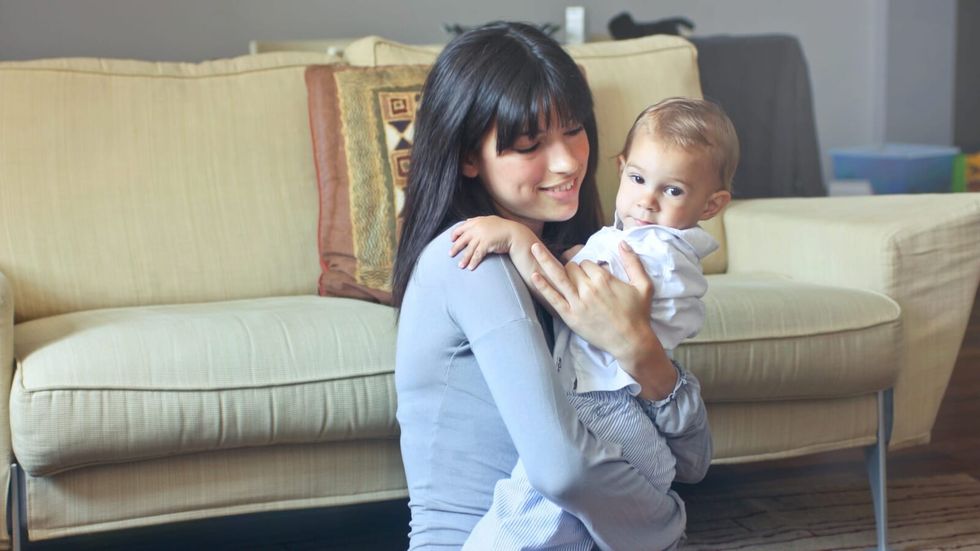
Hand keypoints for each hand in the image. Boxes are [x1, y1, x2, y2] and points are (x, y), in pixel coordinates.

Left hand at [450, 216, 531, 269]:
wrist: (514, 233)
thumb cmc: (502, 228)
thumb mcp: (489, 220)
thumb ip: (477, 221)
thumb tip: (467, 221)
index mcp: (477, 221)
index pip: (461, 227)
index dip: (455, 234)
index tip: (452, 240)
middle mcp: (477, 228)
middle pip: (462, 239)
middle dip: (455, 248)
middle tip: (450, 254)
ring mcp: (482, 236)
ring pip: (469, 249)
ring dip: (464, 258)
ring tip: (460, 266)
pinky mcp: (487, 244)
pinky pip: (477, 255)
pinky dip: (473, 262)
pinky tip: (470, 268)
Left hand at [530, 241, 676, 399]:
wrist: (631, 341)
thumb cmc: (638, 314)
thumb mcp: (644, 285)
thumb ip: (633, 262)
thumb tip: (623, 242)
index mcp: (603, 279)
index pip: (586, 263)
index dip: (587, 266)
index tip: (590, 272)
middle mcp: (588, 288)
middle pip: (572, 268)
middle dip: (572, 267)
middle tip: (575, 274)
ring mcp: (577, 302)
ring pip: (559, 276)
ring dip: (544, 260)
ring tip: (533, 247)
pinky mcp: (570, 316)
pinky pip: (553, 298)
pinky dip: (543, 286)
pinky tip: (534, 275)